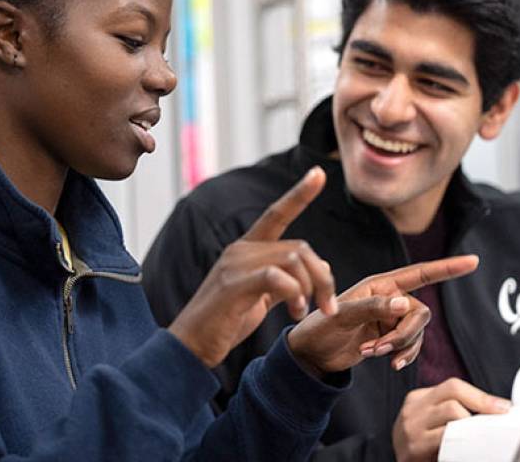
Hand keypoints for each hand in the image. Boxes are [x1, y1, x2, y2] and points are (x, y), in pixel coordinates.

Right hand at [169, 167, 337, 367]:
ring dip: (312, 288)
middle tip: (328, 306)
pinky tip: (294, 312)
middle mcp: (240, 250)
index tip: (319, 173)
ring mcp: (235, 265)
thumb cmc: (224, 323)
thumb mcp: (261, 298)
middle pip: (300, 247)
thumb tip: (322, 265)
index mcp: (246, 249)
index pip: (276, 214)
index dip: (299, 194)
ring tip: (305, 312)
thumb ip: (287, 279)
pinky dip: (295, 294)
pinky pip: (277, 277)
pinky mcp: (233, 284)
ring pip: (293, 259)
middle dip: (322, 278)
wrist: (190, 346)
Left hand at [287, 256, 478, 375]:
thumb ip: (374, 308)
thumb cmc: (319, 327)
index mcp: (379, 284)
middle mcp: (389, 298)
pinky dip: (401, 356)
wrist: (310, 354)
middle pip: (420, 313)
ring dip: (399, 348)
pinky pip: (411, 346)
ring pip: (416, 333)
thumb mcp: (343, 315)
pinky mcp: (390, 337)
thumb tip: (406, 304)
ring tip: (372, 353)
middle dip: (404, 334)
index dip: (447, 267)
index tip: (473, 261)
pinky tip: (383, 361)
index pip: (420, 273)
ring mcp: (390, 319)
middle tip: (379, 350)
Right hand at [392, 378, 510, 461]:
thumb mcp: (430, 421)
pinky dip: (463, 446)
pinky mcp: (415, 449)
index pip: (453, 386)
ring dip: (472, 428)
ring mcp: (411, 429)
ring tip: (482, 438)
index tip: (504, 407)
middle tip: (497, 424)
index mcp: (418, 399)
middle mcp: (412, 411)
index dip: (482, 396)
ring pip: (452, 416)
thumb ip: (451, 410)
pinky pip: (446, 442)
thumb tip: (493, 408)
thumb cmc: (421, 447)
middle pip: (453, 398)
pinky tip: (468, 451)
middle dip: (480, 408)